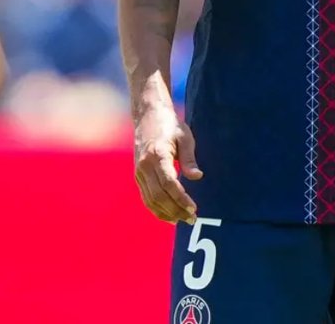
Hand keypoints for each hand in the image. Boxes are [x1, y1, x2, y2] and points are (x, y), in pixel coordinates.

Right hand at [133, 104, 200, 222]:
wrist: (147, 115)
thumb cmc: (169, 125)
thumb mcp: (184, 137)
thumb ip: (189, 159)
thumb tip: (197, 177)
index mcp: (157, 154)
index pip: (169, 183)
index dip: (181, 198)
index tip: (193, 208)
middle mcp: (145, 165)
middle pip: (159, 195)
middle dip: (175, 210)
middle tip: (192, 219)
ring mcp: (139, 171)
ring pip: (150, 199)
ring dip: (166, 213)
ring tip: (182, 219)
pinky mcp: (137, 175)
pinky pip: (145, 197)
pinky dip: (156, 209)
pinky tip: (169, 216)